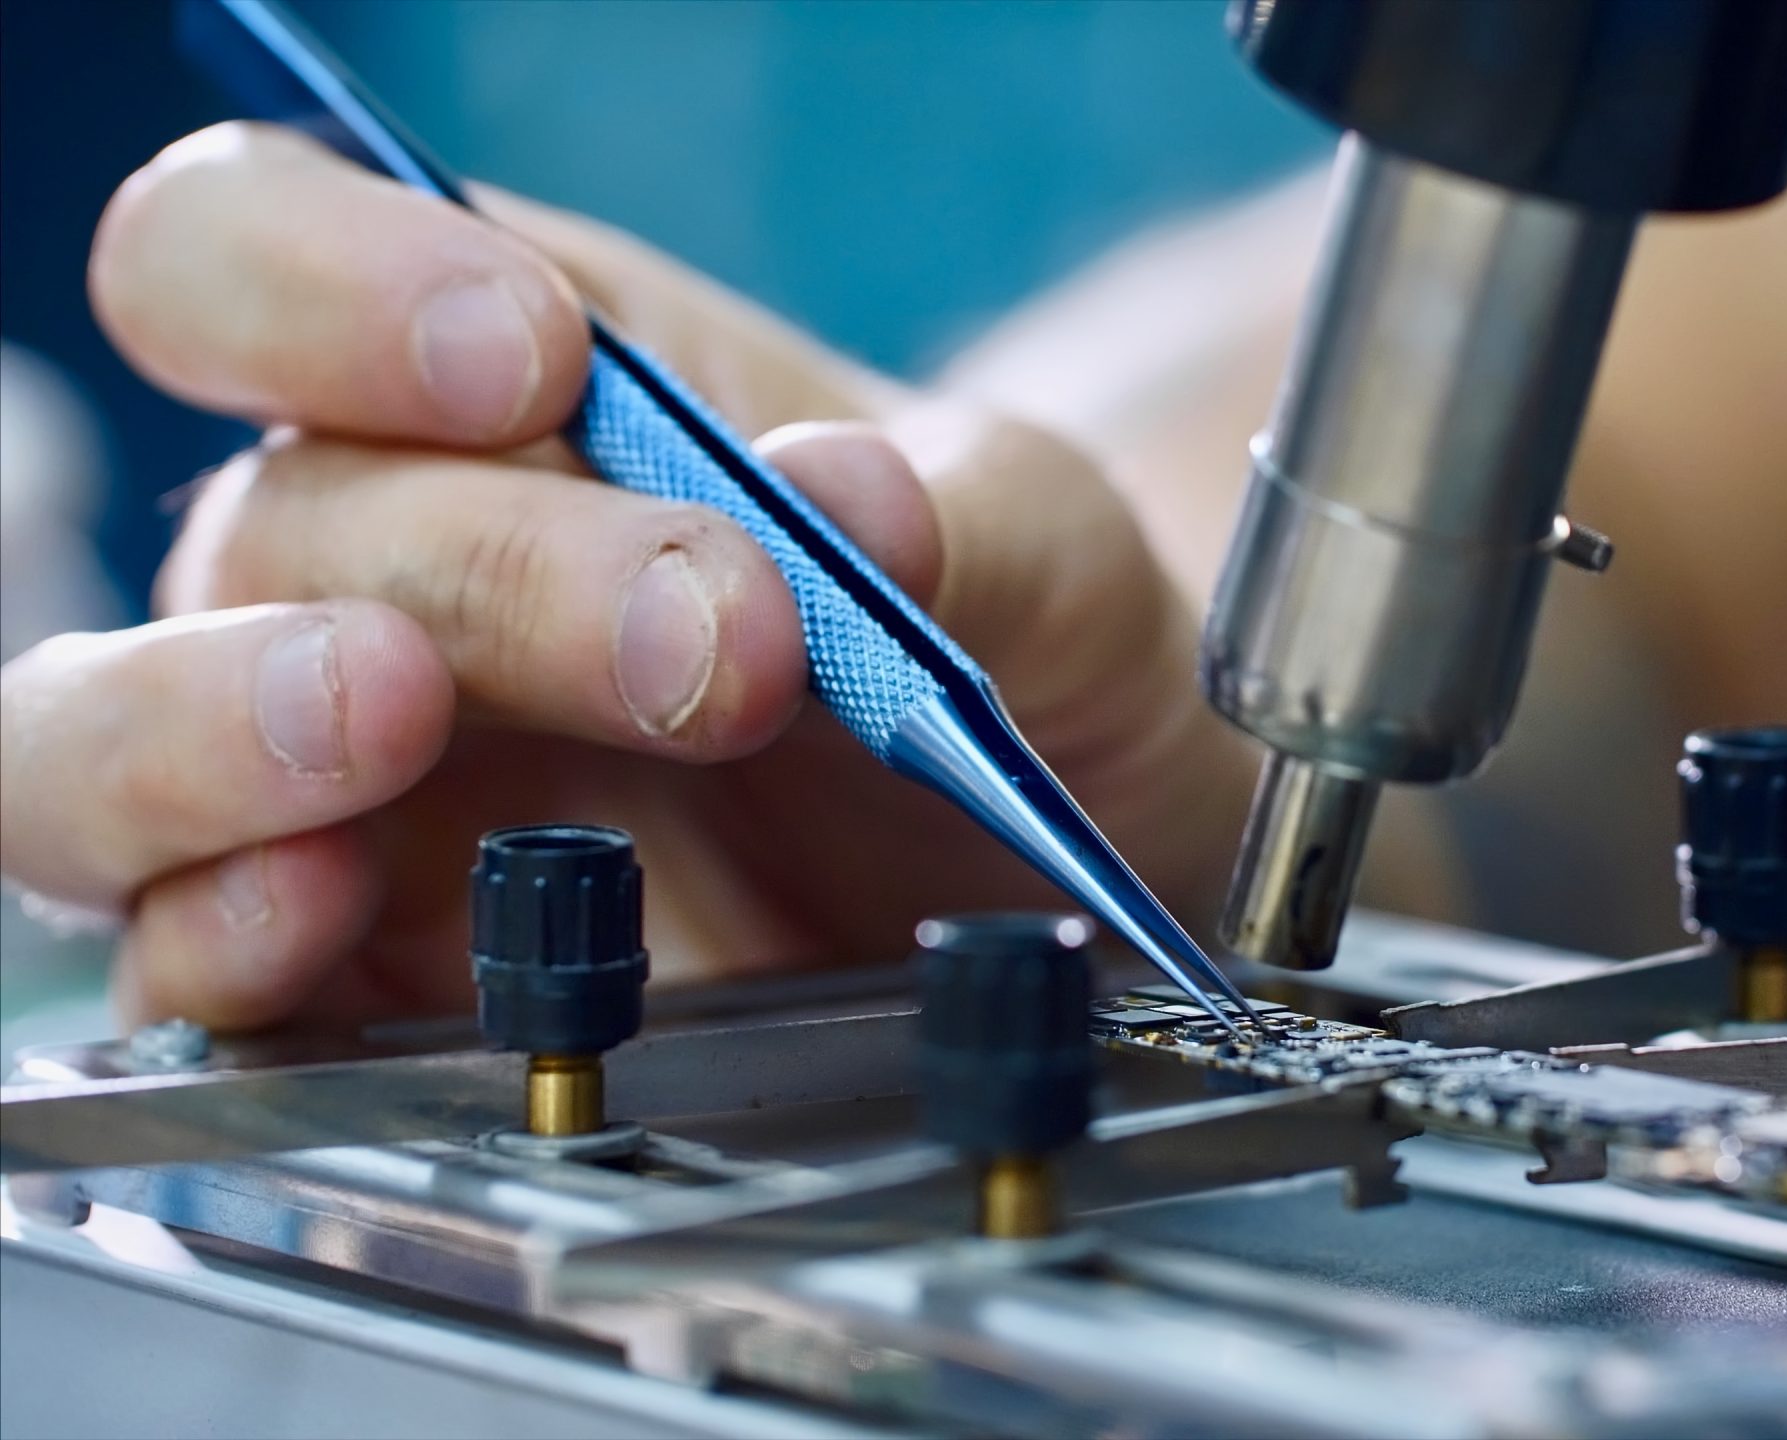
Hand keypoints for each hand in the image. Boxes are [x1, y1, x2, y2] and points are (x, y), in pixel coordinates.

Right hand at [0, 122, 1252, 1029]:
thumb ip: (963, 515)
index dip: (331, 278)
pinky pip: (191, 958)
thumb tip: (838, 495)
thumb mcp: (1047, 550)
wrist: (1061, 863)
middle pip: (271, 519)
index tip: (530, 358)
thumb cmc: (1016, 641)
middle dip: (474, 567)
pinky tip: (316, 921)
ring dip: (210, 725)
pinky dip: (216, 940)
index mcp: (500, 377)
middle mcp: (381, 560)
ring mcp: (343, 776)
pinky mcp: (366, 968)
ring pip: (105, 731)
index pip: (265, 245)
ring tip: (376, 726)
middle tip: (709, 644)